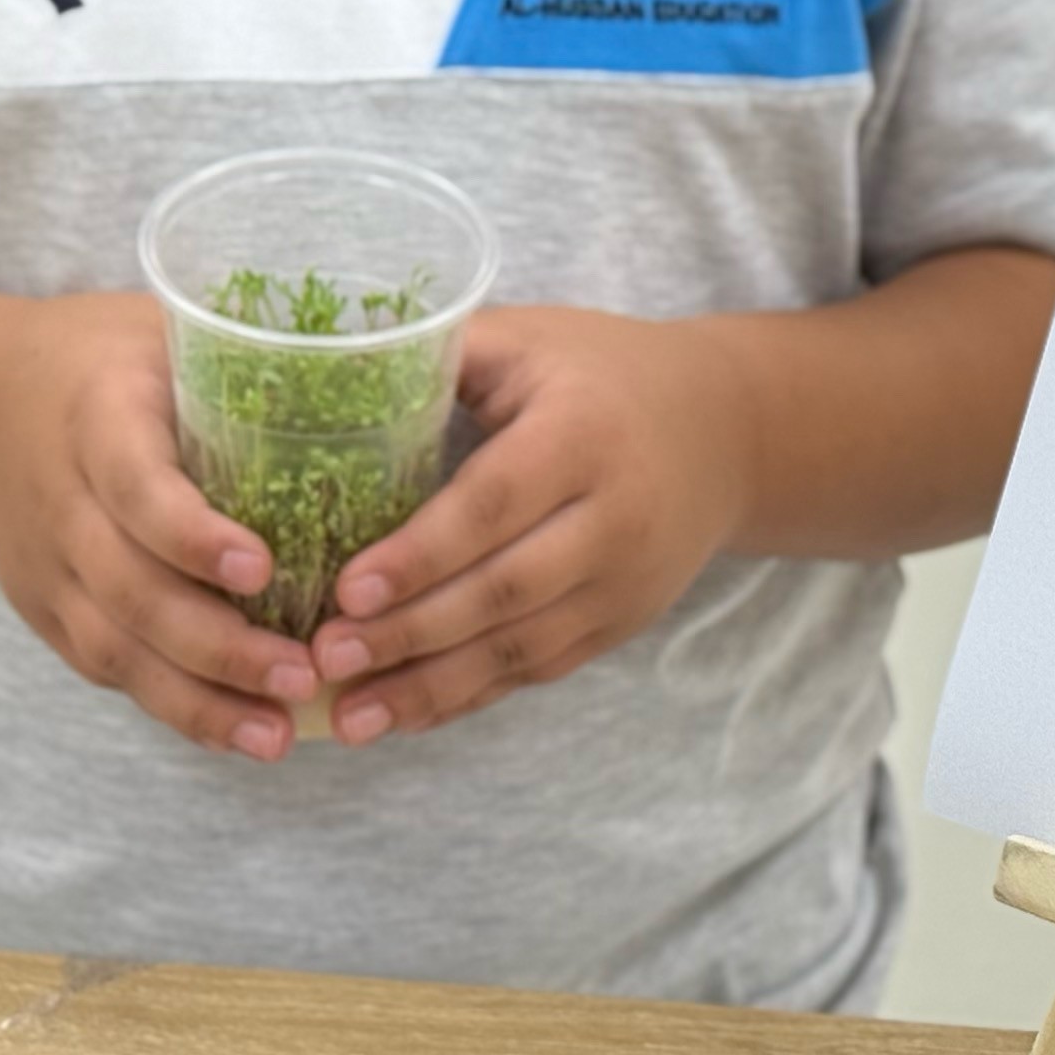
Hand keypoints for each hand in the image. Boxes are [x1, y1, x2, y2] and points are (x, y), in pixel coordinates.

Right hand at [0, 291, 320, 762]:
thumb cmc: (103, 358)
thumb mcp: (161, 332)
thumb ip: (243, 364)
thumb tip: (387, 371)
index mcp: (94, 415)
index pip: (136, 487)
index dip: (192, 536)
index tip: (263, 569)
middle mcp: (59, 499)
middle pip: (129, 589)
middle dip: (217, 646)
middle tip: (304, 674)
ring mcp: (44, 566)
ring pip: (114, 648)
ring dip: (198, 700)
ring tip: (278, 732)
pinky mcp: (44, 610)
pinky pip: (104, 668)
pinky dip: (170, 706)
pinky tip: (234, 731)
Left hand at [303, 305, 757, 742]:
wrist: (728, 430)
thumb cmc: (605, 371)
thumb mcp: (533, 338)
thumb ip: (445, 353)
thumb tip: (333, 370)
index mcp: (582, 434)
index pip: (493, 505)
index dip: (420, 555)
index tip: (346, 590)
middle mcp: (613, 516)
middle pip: (503, 590)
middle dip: (409, 633)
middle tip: (326, 656)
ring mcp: (624, 581)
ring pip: (519, 647)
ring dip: (430, 687)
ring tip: (348, 716)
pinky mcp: (622, 622)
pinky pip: (539, 669)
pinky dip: (470, 697)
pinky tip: (407, 713)